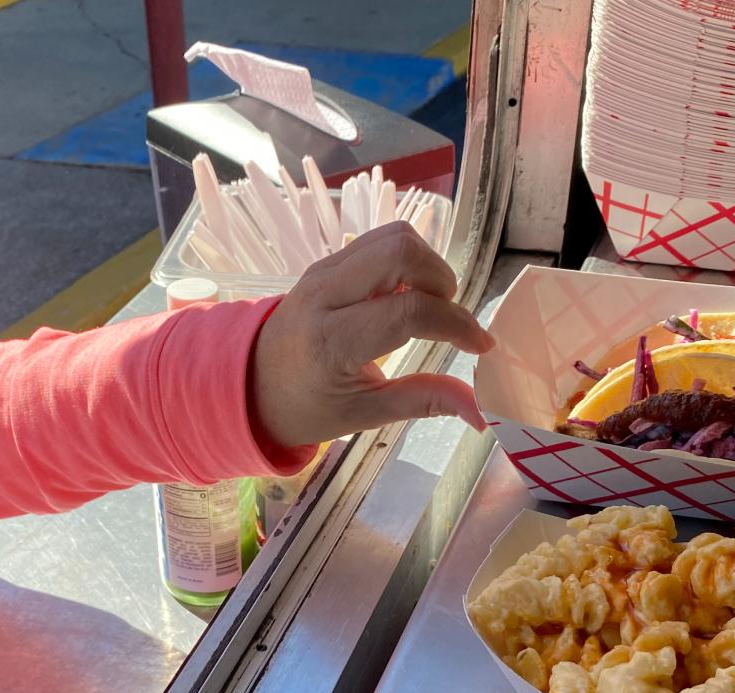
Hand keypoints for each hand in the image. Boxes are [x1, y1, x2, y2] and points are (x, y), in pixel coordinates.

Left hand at [251, 221, 493, 447]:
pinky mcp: (327, 261)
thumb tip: (482, 412)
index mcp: (331, 342)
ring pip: (393, 237)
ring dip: (426, 265)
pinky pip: (379, 241)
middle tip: (445, 316)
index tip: (479, 345)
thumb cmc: (309, 406)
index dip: (456, 324)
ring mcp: (323, 271)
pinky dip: (407, 261)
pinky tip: (406, 296)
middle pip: (400, 251)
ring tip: (427, 306)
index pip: (408, 311)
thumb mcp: (365, 414)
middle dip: (441, 279)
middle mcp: (324, 295)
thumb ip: (424, 401)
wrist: (252, 383)